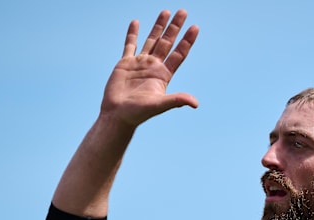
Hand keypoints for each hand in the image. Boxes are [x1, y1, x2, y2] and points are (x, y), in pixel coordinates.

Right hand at [100, 10, 198, 127]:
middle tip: (183, 11)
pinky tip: (136, 22)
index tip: (195, 27)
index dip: (187, 41)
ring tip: (166, 11)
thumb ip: (176, 101)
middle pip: (167, 42)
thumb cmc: (139, 113)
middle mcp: (154, 67)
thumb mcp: (159, 105)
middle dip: (175, 27)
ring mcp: (140, 63)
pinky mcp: (125, 63)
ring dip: (159, 26)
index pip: (179, 54)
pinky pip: (130, 44)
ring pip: (152, 40)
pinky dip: (132, 33)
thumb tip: (195, 103)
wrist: (118, 115)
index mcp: (163, 75)